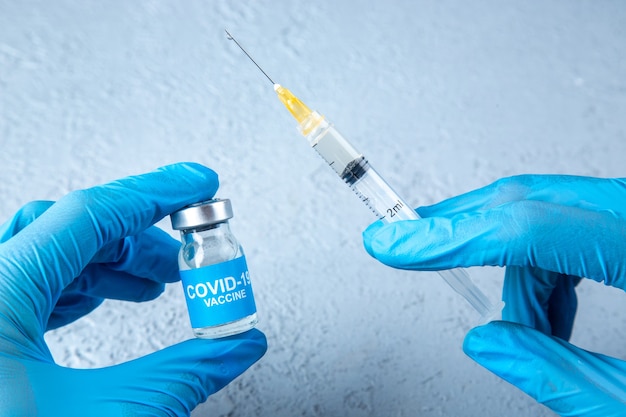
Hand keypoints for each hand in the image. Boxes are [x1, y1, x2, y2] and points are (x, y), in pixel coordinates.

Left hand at [0, 163, 266, 415]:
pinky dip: (80, 282)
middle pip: (70, 228)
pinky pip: (32, 282)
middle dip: (141, 235)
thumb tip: (241, 344)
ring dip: (113, 258)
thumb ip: (186, 373)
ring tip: (160, 277)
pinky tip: (111, 295)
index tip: (198, 184)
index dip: (156, 194)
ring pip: (50, 252)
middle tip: (191, 250)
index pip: (91, 215)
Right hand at [362, 174, 625, 415]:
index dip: (449, 237)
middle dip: (460, 229)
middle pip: (527, 200)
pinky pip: (568, 229)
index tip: (394, 243)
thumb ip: (559, 373)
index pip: (527, 228)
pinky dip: (541, 271)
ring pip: (544, 215)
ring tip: (526, 330)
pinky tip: (549, 317)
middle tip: (405, 244)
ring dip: (514, 272)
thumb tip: (484, 343)